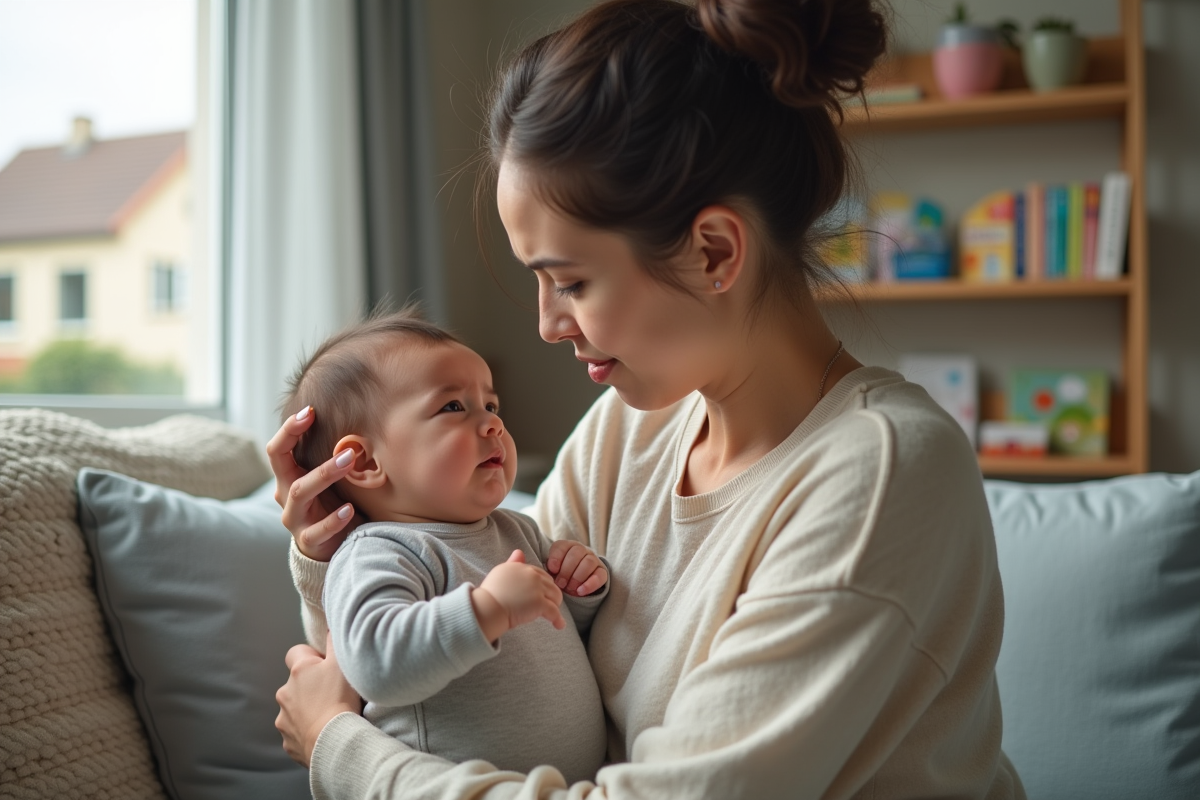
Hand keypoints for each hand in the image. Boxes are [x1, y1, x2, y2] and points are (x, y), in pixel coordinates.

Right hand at [265, 406, 361, 560]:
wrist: (331, 546)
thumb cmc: (331, 502)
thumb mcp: (328, 478)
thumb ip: (333, 455)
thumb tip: (360, 420)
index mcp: (288, 476)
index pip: (278, 449)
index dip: (289, 428)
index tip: (310, 411)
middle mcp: (285, 494)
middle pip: (282, 465)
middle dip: (298, 441)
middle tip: (327, 424)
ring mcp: (295, 518)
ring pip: (299, 492)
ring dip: (324, 473)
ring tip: (348, 460)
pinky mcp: (309, 539)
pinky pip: (318, 530)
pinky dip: (334, 520)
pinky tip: (349, 510)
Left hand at [275, 634, 362, 766]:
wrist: (333, 740)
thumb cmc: (339, 699)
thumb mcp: (342, 662)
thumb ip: (334, 640)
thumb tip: (329, 626)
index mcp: (298, 671)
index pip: (296, 652)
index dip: (310, 656)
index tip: (325, 665)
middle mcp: (285, 693)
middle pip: (296, 683)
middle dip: (309, 686)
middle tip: (332, 693)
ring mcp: (284, 718)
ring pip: (294, 708)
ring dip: (307, 710)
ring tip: (329, 716)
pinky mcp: (287, 741)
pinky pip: (297, 732)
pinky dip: (307, 731)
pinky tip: (323, 732)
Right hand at [472, 550, 564, 641]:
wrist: (487, 608)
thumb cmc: (490, 594)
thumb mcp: (501, 572)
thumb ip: (512, 563)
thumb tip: (519, 552)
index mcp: (522, 567)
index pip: (539, 574)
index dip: (542, 585)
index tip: (540, 594)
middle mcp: (531, 574)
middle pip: (550, 584)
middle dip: (551, 594)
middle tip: (548, 605)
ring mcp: (537, 588)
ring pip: (556, 596)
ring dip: (556, 605)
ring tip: (553, 615)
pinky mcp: (540, 603)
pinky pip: (554, 612)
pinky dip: (558, 619)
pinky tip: (559, 625)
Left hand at [546, 540, 607, 596]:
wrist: (577, 585)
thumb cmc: (561, 576)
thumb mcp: (553, 570)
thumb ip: (550, 568)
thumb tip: (548, 572)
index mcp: (567, 547)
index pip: (562, 546)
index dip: (556, 557)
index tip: (552, 570)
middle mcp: (581, 550)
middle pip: (576, 553)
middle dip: (566, 570)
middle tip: (560, 584)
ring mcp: (593, 560)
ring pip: (588, 562)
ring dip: (577, 577)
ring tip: (570, 589)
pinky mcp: (602, 572)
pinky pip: (599, 576)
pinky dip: (590, 584)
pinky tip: (580, 592)